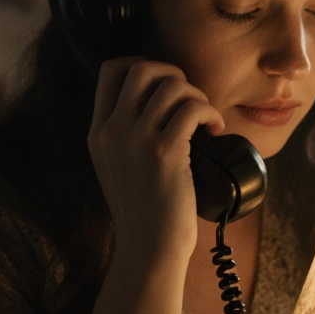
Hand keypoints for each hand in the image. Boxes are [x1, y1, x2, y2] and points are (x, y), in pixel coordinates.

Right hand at [86, 57, 225, 260]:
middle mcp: (112, 130)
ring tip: (205, 119)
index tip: (165, 85)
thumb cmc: (144, 212)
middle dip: (173, 74)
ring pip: (172, 84)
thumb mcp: (118, 167)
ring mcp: (136, 139)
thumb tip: (160, 105)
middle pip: (141, 67)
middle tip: (189, 100)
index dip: (142, 65)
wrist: (149, 248)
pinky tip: (216, 131)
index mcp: (98, 132)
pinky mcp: (165, 151)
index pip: (111, 70)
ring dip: (197, 95)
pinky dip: (212, 113)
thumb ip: (126, 136)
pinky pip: (194, 108)